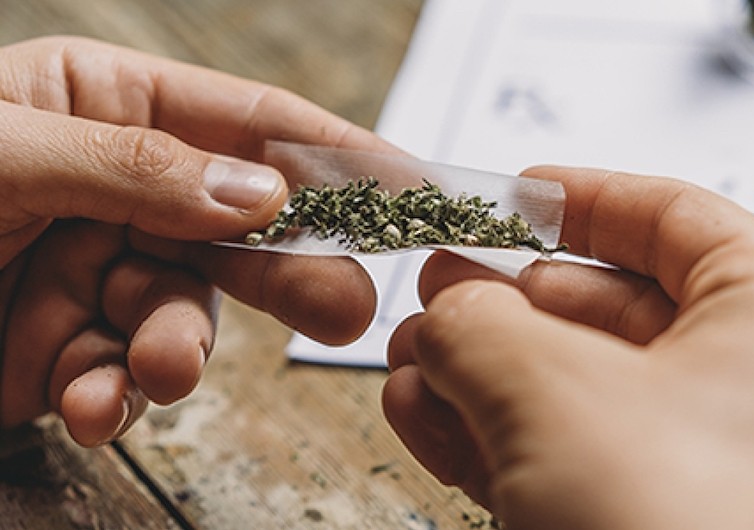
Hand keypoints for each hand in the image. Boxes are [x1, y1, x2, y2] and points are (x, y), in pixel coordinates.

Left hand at [0, 36, 389, 445]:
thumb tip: (259, 192)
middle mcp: (113, 184)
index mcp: (104, 104)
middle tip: (347, 307)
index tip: (409, 188)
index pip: (248, 122)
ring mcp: (93, 267)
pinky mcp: (66, 345)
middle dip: (288, 268)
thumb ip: (134, 167)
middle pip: (238, 226)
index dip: (334, 155)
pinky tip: (85, 400)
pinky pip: (124, 370)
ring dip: (176, 347)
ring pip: (187, 311)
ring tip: (148, 369)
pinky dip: (112, 394)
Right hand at [383, 166, 753, 529]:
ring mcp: (721, 469)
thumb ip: (480, 322)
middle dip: (506, 303)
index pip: (672, 218)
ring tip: (411, 361)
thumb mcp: (546, 390)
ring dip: (487, 373)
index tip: (513, 194)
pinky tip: (430, 419)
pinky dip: (503, 435)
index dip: (581, 200)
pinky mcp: (669, 527)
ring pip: (584, 391)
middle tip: (436, 289)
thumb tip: (445, 306)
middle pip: (613, 310)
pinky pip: (578, 458)